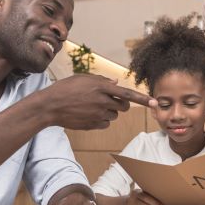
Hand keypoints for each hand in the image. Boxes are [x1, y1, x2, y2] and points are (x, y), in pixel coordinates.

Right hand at [42, 74, 156, 129]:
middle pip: (123, 107)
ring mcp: (97, 114)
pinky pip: (105, 124)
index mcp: (101, 87)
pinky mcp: (93, 125)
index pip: (128, 94)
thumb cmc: (65, 89)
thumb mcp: (83, 79)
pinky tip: (88, 115)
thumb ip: (101, 81)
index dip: (142, 99)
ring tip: (92, 106)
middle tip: (110, 101)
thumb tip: (116, 83)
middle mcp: (102, 101)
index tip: (154, 102)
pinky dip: (101, 120)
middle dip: (121, 105)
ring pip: (114, 115)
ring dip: (109, 111)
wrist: (50, 106)